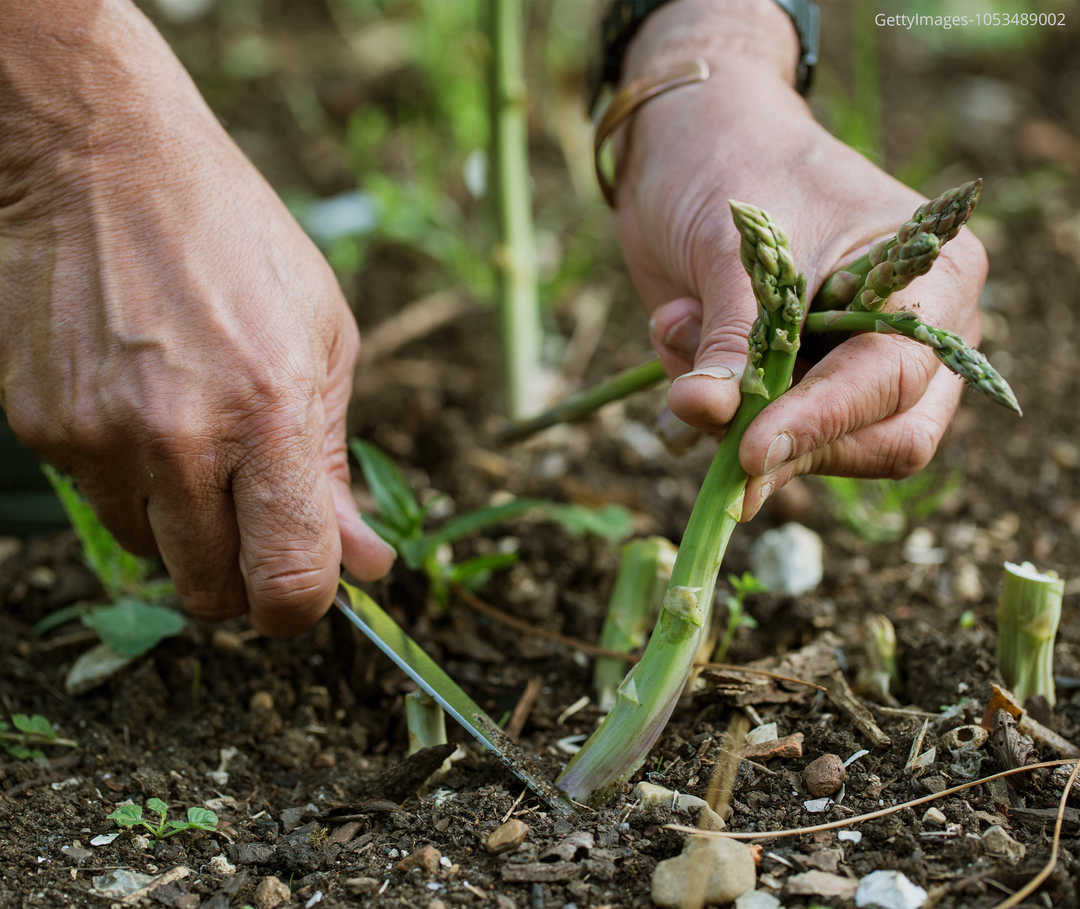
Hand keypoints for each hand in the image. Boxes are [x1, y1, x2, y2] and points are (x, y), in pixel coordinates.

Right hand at [0, 2, 394, 634]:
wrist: (103, 159)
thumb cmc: (236, 242)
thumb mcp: (323, 338)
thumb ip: (336, 464)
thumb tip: (363, 564)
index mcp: (270, 413)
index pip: (287, 579)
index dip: (302, 606)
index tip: (307, 592)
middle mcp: (180, 438)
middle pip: (213, 592)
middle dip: (245, 576)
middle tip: (257, 521)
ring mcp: (100, 438)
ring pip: (154, 555)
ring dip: (187, 527)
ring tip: (198, 439)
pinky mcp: (43, 428)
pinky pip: (99, 503)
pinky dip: (132, 482)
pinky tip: (145, 409)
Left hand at [614, 0, 987, 517]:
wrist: (689, 142)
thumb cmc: (732, 163)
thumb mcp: (737, 248)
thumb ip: (730, 336)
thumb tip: (708, 412)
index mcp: (933, 279)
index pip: (894, 377)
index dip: (824, 422)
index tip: (752, 452)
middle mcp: (914, 334)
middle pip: (886, 438)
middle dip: (792, 440)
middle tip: (714, 427)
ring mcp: (856, 365)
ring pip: (819, 449)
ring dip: (734, 414)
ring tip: (679, 323)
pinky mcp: (797, 384)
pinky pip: (759, 430)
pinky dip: (709, 402)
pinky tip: (677, 327)